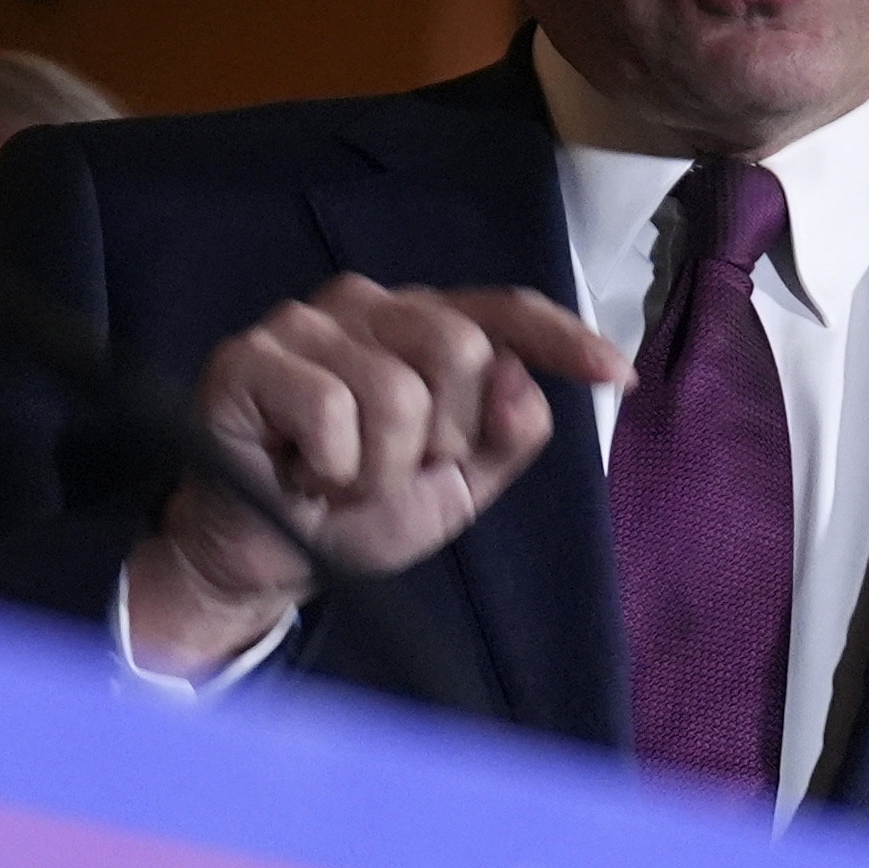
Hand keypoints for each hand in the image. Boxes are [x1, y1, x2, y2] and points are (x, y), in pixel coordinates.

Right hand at [123, 280, 627, 672]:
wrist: (268, 560)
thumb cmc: (358, 510)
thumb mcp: (458, 487)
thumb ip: (505, 438)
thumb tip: (527, 385)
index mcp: (427, 327)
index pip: (506, 312)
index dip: (563, 337)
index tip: (619, 373)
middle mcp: (371, 307)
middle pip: (461, 349)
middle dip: (444, 438)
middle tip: (394, 471)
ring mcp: (306, 324)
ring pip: (395, 390)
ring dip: (378, 468)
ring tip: (341, 478)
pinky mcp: (250, 356)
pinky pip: (329, 408)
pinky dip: (330, 466)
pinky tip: (302, 471)